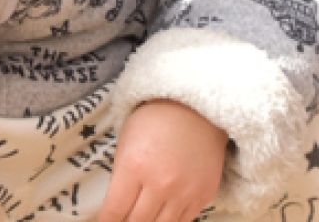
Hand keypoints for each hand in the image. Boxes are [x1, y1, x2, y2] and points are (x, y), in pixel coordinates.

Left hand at [100, 100, 226, 221]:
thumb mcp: (126, 142)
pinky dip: (169, 221)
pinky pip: (183, 221)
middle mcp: (160, 184)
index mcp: (134, 166)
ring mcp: (184, 192)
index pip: (114, 211)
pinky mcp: (203, 195)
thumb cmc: (155, 120)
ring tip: (140, 219)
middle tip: (122, 221)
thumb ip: (121, 176)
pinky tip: (160, 216)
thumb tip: (116, 206)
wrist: (197, 108)